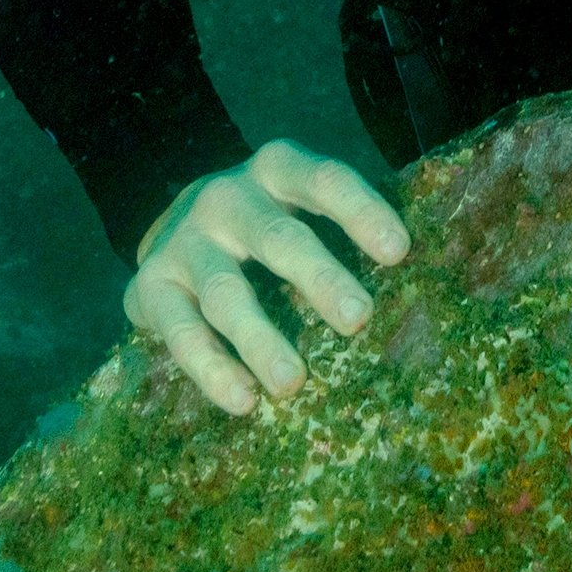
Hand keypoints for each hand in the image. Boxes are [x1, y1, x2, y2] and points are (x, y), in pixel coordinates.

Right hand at [125, 139, 410, 416]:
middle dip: (318, 276)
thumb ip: (344, 238)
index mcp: (278, 170)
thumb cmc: (266, 232)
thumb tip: (422, 302)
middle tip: (358, 317)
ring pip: (224, 291)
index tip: (398, 251)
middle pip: (276, 235)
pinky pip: (181, 332)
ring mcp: (185, 241)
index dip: (360, 210)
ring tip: (293, 383)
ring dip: (260, 338)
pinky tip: (243, 400)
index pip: (323, 180)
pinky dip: (211, 368)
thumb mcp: (299, 210)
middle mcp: (228, 197)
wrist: (170, 233)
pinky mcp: (149, 287)